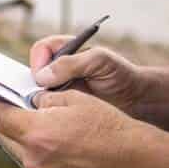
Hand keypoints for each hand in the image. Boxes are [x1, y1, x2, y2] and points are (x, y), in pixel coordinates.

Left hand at [0, 85, 152, 167]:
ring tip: (22, 118)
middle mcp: (33, 158)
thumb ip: (42, 99)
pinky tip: (40, 136)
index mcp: (36, 133)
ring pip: (15, 150)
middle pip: (3, 134)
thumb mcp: (71, 99)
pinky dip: (29, 147)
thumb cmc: (106, 123)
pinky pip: (30, 161)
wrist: (132, 158)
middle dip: (0, 117)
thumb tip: (28, 102)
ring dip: (15, 134)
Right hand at [29, 35, 153, 117]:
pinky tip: (52, 118)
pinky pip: (45, 108)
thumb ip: (72, 64)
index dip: (38, 61)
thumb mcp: (100, 62)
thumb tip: (42, 76)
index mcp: (67, 51)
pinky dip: (45, 112)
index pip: (42, 49)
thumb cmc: (122, 76)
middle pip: (33, 71)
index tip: (40, 77)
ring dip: (37, 100)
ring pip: (36, 91)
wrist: (136, 102)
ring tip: (44, 108)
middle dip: (31, 83)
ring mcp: (60, 88)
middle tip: (38, 96)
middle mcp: (60, 69)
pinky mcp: (62, 107)